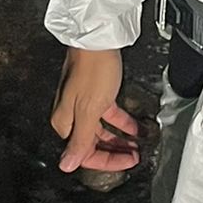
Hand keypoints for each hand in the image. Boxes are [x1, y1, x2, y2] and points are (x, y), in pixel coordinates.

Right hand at [51, 47, 139, 173]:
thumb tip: (66, 166)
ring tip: (138, 144)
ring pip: (102, 129)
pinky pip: (109, 114)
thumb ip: (80, 139)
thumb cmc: (93, 68)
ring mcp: (83, 103)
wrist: (97, 37)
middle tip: (135, 156)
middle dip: (115, 151)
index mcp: (65, 122)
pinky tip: (136, 127)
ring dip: (120, 138)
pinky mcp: (95, 91)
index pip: (84, 153)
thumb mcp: (89, 109)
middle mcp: (71, 115)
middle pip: (93, 142)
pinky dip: (123, 122)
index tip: (126, 163)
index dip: (106, 162)